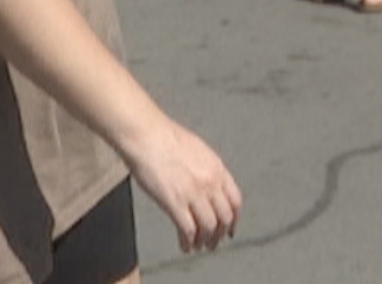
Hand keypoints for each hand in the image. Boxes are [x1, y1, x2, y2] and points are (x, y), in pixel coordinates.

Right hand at [122, 116, 239, 252]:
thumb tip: (210, 185)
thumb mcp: (197, 150)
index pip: (235, 202)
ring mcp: (193, 193)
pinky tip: (184, 245)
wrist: (146, 135)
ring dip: (205, 241)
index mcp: (217, 168)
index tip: (229, 229)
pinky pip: (188, 230)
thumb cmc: (165, 138)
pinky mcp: (174, 202)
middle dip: (219, 234)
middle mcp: (209, 182)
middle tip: (213, 242)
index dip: (233, 220)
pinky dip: (188, 242)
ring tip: (198, 246)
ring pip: (209, 228)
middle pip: (224, 218)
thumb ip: (207, 169)